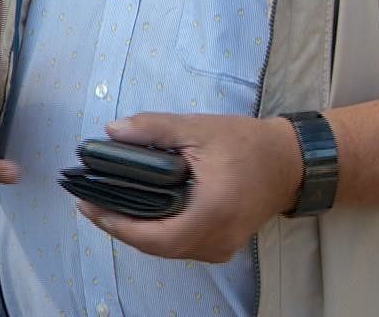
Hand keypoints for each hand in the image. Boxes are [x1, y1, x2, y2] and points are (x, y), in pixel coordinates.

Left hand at [76, 112, 300, 262]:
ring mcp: (221, 248)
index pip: (155, 236)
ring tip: (108, 208)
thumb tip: (112, 132)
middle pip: (158, 247)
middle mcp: (217, 238)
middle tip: (91, 206)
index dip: (118, 226)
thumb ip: (154, 128)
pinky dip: (158, 235)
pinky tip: (139, 216)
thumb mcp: (198, 128)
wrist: (289, 162)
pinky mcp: (222, 246)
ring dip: (138, 233)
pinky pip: (181, 246)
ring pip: (168, 250)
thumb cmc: (246, 143)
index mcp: (212, 212)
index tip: (89, 208)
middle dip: (121, 229)